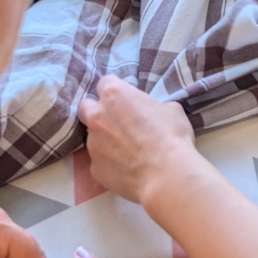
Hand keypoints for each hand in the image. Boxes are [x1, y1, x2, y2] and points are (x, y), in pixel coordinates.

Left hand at [79, 74, 202, 206]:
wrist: (165, 175)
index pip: (105, 83)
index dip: (116, 90)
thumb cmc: (171, 135)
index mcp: (113, 95)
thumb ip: (152, 106)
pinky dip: (110, 163)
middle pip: (86, 107)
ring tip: (127, 151)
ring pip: (93, 137)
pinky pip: (100, 162)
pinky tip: (127, 169)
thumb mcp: (171, 109)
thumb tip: (152, 113)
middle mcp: (96, 116)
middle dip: (97, 111)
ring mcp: (92, 144)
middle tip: (117, 121)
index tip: (126, 99)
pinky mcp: (94, 168)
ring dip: (105, 140)